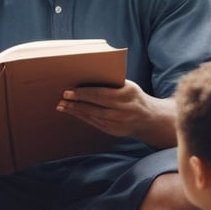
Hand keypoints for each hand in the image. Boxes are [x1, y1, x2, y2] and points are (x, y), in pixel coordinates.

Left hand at [56, 80, 177, 146]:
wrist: (149, 118)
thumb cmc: (133, 96)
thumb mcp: (128, 86)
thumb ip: (111, 84)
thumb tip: (86, 78)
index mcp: (126, 95)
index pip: (100, 94)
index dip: (83, 94)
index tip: (69, 91)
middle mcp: (123, 110)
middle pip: (95, 107)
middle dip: (76, 104)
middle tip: (61, 100)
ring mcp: (118, 123)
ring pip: (93, 117)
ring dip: (76, 112)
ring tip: (62, 106)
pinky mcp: (114, 131)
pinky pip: (95, 123)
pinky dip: (83, 117)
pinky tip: (74, 112)